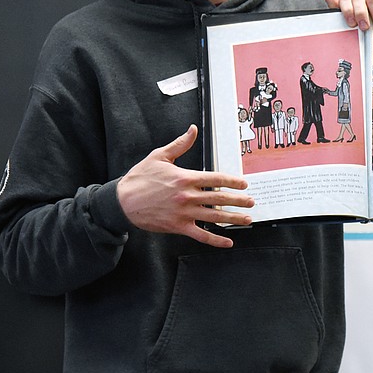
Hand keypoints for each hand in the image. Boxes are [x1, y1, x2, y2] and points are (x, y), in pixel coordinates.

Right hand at [117, 125, 254, 247]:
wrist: (121, 201)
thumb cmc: (140, 178)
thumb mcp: (159, 156)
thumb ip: (180, 144)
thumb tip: (192, 129)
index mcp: (185, 178)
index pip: (216, 179)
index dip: (233, 182)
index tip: (244, 184)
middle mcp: (188, 196)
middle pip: (220, 199)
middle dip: (239, 201)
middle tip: (251, 201)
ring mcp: (184, 213)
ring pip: (215, 217)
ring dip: (233, 218)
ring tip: (247, 219)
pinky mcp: (178, 227)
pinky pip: (201, 235)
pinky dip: (216, 240)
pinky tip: (228, 242)